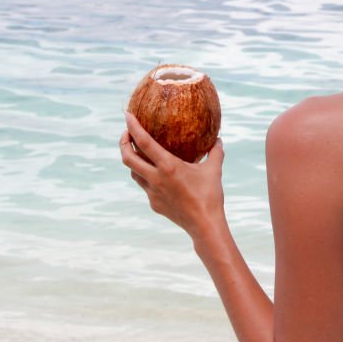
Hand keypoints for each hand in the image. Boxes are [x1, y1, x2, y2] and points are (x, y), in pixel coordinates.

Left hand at [119, 110, 225, 238]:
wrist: (204, 226)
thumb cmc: (210, 196)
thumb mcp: (214, 170)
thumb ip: (215, 152)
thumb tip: (218, 138)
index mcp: (168, 167)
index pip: (144, 142)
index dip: (132, 127)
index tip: (127, 115)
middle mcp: (156, 179)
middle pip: (128, 158)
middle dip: (123, 143)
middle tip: (126, 133)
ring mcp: (152, 193)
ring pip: (134, 173)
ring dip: (132, 161)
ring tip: (138, 152)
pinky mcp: (154, 204)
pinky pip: (145, 186)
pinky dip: (146, 176)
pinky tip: (156, 175)